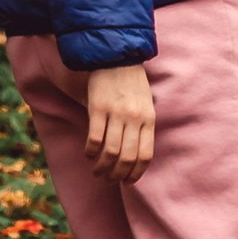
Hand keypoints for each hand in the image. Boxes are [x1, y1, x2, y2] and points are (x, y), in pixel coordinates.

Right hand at [83, 62, 155, 184]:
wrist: (116, 56)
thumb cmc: (132, 83)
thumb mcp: (146, 104)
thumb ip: (142, 127)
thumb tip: (134, 156)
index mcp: (149, 119)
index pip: (145, 156)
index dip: (136, 174)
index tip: (128, 182)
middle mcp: (134, 118)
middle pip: (127, 158)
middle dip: (117, 175)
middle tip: (109, 179)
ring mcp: (116, 113)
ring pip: (110, 152)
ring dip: (102, 167)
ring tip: (97, 172)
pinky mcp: (98, 107)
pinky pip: (94, 138)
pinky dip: (90, 151)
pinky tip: (88, 154)